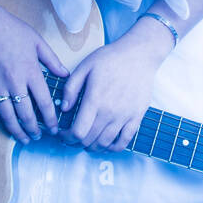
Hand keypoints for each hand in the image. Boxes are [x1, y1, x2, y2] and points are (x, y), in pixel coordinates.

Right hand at [0, 2, 67, 143]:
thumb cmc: (12, 28)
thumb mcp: (37, 41)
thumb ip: (52, 60)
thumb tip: (66, 75)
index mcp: (31, 72)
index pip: (45, 103)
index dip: (51, 119)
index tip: (55, 128)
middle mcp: (15, 82)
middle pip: (27, 114)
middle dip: (35, 129)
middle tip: (39, 137)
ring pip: (7, 115)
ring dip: (16, 130)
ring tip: (23, 138)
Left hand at [58, 21, 171, 151]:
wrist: (140, 54)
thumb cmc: (112, 58)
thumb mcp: (85, 66)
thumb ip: (71, 88)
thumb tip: (64, 108)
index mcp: (95, 99)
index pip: (77, 131)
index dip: (66, 137)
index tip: (63, 134)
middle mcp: (110, 112)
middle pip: (89, 140)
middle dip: (76, 143)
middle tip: (71, 138)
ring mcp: (125, 116)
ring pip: (105, 143)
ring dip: (92, 147)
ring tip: (86, 142)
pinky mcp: (136, 117)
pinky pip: (124, 141)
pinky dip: (113, 148)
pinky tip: (106, 145)